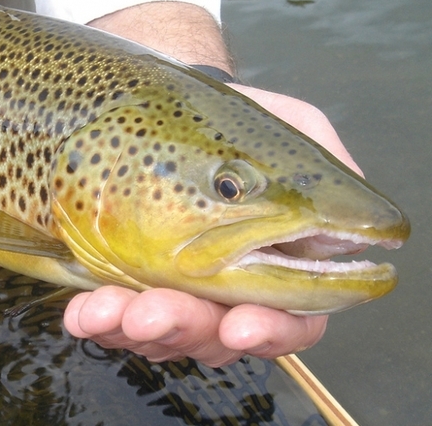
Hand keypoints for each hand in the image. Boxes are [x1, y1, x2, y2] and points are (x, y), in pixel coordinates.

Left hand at [63, 85, 356, 366]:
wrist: (150, 103)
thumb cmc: (226, 117)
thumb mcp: (291, 123)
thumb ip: (326, 165)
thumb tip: (359, 220)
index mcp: (278, 264)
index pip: (289, 321)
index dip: (271, 331)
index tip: (244, 324)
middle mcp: (226, 290)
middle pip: (216, 337)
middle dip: (186, 328)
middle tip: (153, 314)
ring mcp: (170, 292)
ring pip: (159, 336)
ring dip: (133, 326)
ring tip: (108, 308)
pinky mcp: (120, 286)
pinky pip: (111, 321)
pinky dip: (97, 320)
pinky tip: (83, 313)